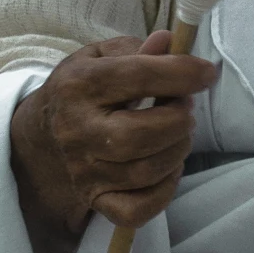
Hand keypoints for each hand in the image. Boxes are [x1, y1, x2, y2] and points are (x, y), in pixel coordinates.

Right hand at [9, 32, 217, 243]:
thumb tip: (170, 42)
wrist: (46, 133)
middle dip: (179, 120)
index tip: (207, 73)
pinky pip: (136, 211)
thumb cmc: (86, 88)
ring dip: (177, 150)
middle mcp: (76, 130)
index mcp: (78, 85)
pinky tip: (167, 167)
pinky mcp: (95, 199)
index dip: (182, 73)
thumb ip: (138, 48)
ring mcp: (84, 171)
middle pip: (140, 135)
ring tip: (178, 133)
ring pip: (144, 172)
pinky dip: (164, 192)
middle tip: (186, 107)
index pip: (137, 77)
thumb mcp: (102, 56)